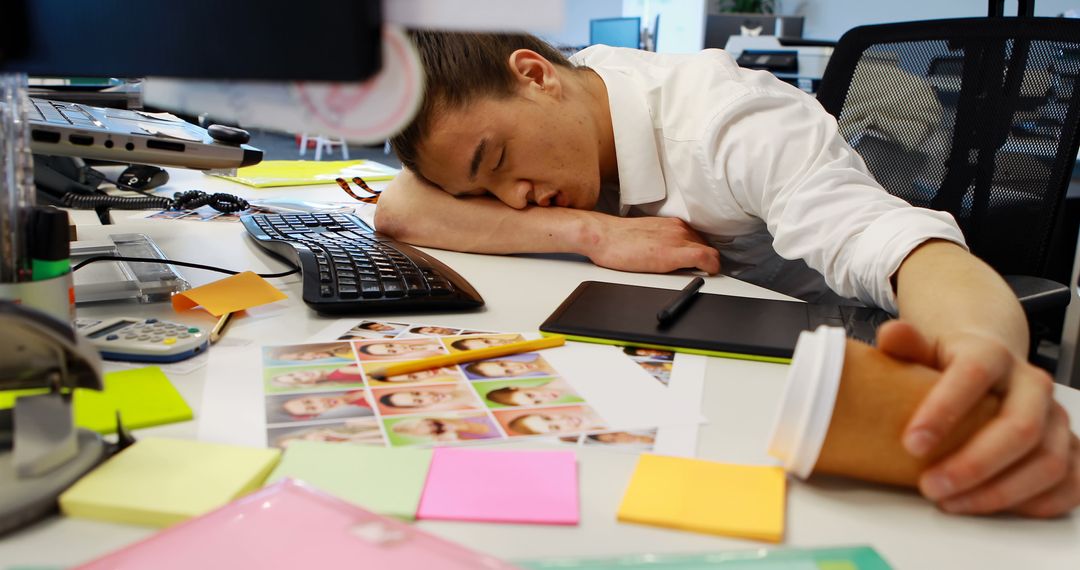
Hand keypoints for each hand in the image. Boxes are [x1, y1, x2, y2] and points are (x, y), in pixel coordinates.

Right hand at [581, 214, 720, 273]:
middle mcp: (678, 229)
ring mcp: (678, 239)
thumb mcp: (647, 236)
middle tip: (701, 273)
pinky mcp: (674, 253)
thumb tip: (670, 256)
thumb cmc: (617, 240)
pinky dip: (712, 267)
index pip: (700, 240)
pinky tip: (708, 275)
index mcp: (672, 225)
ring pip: (710, 252)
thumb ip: (663, 242)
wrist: (603, 236)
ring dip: (707, 265)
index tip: (704, 264)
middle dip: (706, 261)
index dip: (704, 255)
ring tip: (699, 276)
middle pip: (707, 247)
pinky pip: (706, 258)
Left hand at [876, 320, 1079, 516]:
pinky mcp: (1069, 447)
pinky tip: (994, 509)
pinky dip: (1036, 504)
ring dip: (999, 492)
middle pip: (1020, 428)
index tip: (911, 444)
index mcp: (993, 353)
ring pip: (1048, 462)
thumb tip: (891, 335)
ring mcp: (1056, 418)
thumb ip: (906, 345)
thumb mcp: (923, 349)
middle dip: (974, 465)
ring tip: (950, 503)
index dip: (944, 410)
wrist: (987, 364)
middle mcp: (1033, 384)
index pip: (974, 375)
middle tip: (929, 487)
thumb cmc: (947, 364)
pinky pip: (1070, 483)